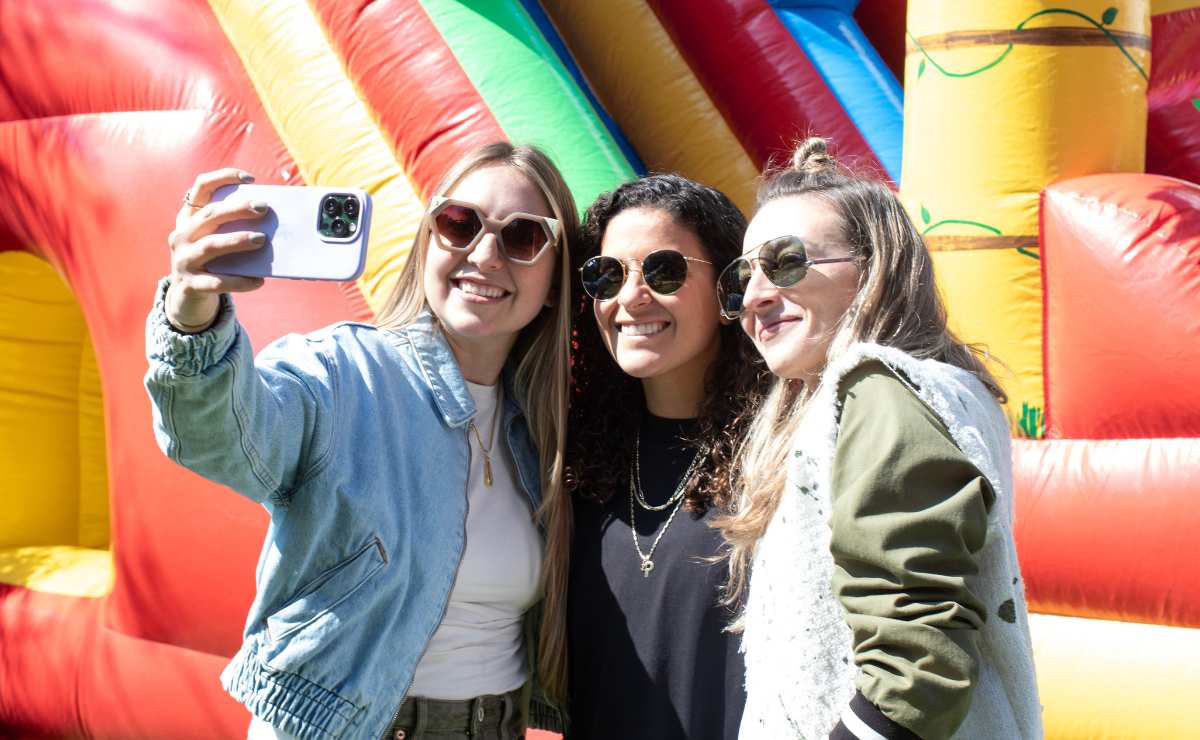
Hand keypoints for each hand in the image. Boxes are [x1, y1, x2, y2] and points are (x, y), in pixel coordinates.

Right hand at [166, 168, 266, 331]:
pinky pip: (217, 282)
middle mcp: (181, 235)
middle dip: (237, 209)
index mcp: (189, 218)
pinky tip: (258, 281)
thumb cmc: (212, 261)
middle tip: (263, 208)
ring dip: (237, 240)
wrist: (188, 296)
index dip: (223, 178)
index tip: (249, 179)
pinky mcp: (190, 284)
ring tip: (261, 239)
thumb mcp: (216, 239)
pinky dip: (239, 281)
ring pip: (210, 245)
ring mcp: (183, 260)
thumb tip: (273, 222)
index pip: (201, 187)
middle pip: (209, 215)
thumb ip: (233, 228)